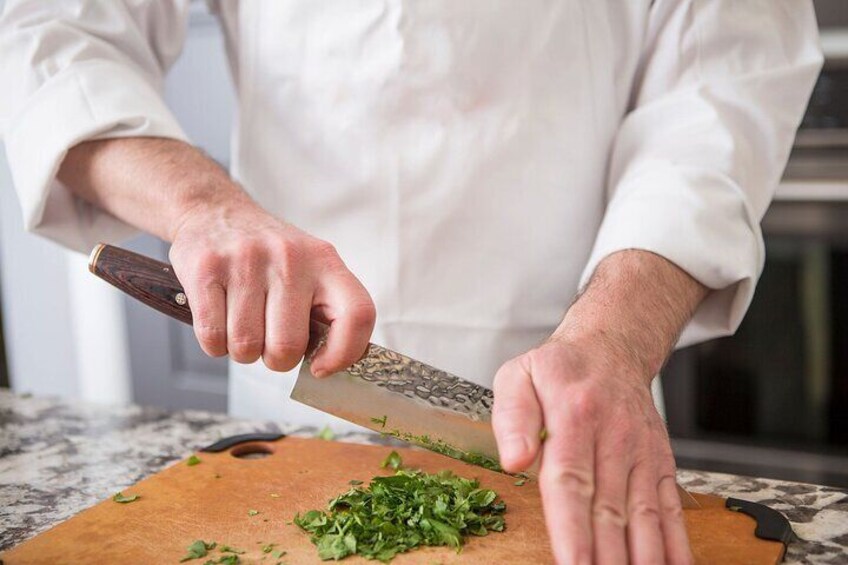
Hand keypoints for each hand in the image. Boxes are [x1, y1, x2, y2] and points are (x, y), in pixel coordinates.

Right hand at [169, 194, 375, 375]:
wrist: (215, 212)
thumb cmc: (269, 256)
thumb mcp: (310, 267)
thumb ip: (328, 310)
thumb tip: (330, 366)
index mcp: (325, 261)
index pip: (357, 315)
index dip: (344, 353)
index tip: (321, 366)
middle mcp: (290, 258)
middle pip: (288, 346)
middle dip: (276, 359)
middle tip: (269, 339)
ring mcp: (247, 261)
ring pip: (246, 347)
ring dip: (242, 350)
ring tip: (243, 324)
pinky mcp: (207, 268)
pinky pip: (213, 337)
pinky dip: (215, 344)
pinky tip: (220, 320)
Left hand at [492, 334, 692, 563]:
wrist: (610, 348)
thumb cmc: (558, 369)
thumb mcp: (518, 376)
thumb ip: (512, 418)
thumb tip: (513, 459)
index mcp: (574, 415)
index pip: (571, 482)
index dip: (573, 530)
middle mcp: (614, 436)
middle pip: (610, 510)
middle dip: (607, 558)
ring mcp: (642, 453)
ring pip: (645, 516)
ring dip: (643, 558)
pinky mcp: (660, 462)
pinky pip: (670, 508)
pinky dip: (675, 544)